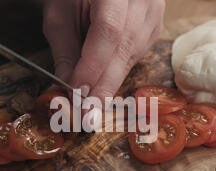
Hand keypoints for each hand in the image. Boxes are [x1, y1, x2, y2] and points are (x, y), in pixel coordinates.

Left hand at [43, 0, 164, 105]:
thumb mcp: (60, 12)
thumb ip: (64, 49)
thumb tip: (64, 87)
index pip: (109, 30)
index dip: (94, 65)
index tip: (78, 93)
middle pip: (125, 47)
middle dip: (104, 84)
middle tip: (87, 114)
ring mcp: (153, 11)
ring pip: (133, 54)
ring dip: (110, 81)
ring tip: (91, 105)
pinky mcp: (154, 25)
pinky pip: (137, 54)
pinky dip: (118, 70)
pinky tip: (103, 82)